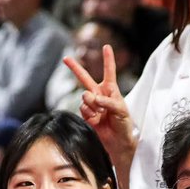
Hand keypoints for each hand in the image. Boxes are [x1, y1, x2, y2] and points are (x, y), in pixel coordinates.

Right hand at [65, 47, 135, 163]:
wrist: (118, 142)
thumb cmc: (124, 124)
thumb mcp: (121, 110)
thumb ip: (107, 101)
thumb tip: (93, 98)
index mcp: (111, 90)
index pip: (109, 72)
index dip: (108, 59)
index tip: (106, 46)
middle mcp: (100, 94)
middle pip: (85, 78)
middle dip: (75, 68)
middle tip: (65, 58)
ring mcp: (92, 104)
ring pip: (85, 97)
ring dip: (92, 104)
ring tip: (102, 113)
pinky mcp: (86, 115)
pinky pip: (82, 108)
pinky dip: (89, 113)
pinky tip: (96, 119)